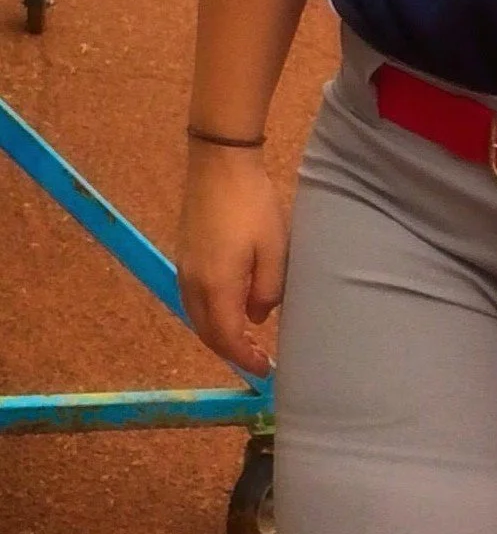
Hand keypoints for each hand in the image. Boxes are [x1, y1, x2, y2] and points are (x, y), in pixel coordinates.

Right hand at [175, 144, 287, 376]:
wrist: (220, 164)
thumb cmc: (253, 205)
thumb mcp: (274, 249)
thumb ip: (267, 290)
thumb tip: (257, 318)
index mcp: (216, 287)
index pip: (227, 338)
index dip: (245, 358)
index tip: (266, 370)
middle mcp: (193, 284)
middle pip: (207, 332)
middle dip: (231, 351)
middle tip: (258, 359)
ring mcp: (184, 269)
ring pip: (197, 317)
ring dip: (219, 334)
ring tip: (246, 339)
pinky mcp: (184, 255)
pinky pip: (194, 300)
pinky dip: (210, 315)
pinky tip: (229, 309)